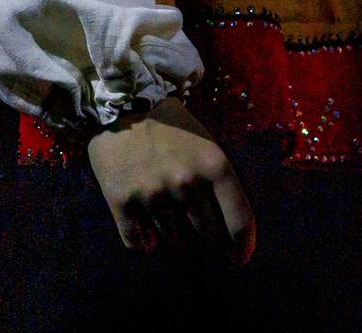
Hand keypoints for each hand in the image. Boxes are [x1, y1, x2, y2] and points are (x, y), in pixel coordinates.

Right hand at [86, 97, 253, 261]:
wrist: (119, 103)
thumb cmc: (168, 124)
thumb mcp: (204, 140)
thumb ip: (218, 178)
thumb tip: (231, 227)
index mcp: (213, 164)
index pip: (238, 221)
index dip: (241, 246)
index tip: (238, 258)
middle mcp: (186, 181)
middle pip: (204, 236)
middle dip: (199, 232)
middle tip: (187, 219)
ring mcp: (153, 193)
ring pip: (172, 243)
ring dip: (169, 235)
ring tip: (162, 214)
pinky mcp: (122, 201)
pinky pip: (139, 244)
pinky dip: (143, 242)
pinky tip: (144, 228)